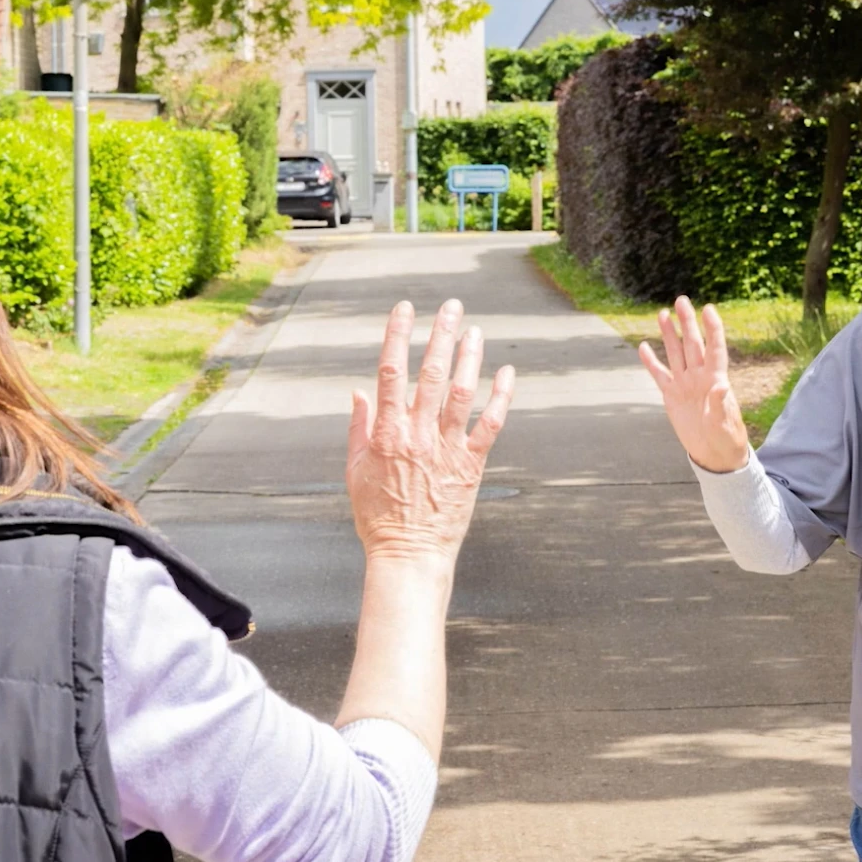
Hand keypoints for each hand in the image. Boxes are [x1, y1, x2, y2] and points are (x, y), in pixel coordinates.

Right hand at [347, 300, 515, 561]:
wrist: (409, 555)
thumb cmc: (377, 517)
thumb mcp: (354, 472)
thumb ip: (357, 429)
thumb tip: (360, 391)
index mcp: (386, 433)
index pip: (390, 372)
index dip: (398, 336)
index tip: (405, 309)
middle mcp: (417, 435)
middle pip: (431, 373)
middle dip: (441, 335)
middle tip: (451, 307)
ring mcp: (447, 449)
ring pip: (461, 392)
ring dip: (470, 358)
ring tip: (475, 331)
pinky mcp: (471, 466)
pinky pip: (490, 425)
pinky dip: (501, 397)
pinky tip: (507, 373)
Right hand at [637, 295, 749, 472]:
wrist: (714, 454)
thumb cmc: (726, 439)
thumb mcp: (725, 424)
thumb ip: (721, 405)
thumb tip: (721, 386)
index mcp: (716, 380)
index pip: (715, 348)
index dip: (712, 329)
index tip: (708, 309)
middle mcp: (700, 377)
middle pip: (692, 344)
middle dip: (687, 322)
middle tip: (682, 300)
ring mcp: (684, 384)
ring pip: (675, 353)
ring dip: (669, 334)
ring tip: (663, 314)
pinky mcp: (671, 396)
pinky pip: (659, 375)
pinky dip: (651, 362)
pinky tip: (644, 347)